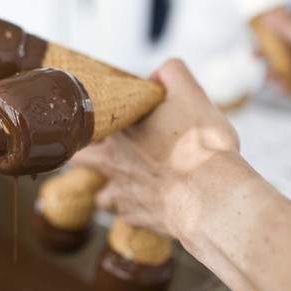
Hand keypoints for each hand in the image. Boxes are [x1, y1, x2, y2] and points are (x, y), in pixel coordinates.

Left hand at [72, 59, 238, 237]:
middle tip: (91, 155)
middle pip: (79, 161)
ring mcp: (121, 193)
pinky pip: (127, 214)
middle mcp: (111, 162)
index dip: (89, 123)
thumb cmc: (200, 145)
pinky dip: (137, 210)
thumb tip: (156, 74)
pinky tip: (152, 204)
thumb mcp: (191, 95)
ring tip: (127, 185)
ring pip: (101, 195)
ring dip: (109, 191)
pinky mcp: (135, 217)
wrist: (210, 195)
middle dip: (83, 158)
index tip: (94, 123)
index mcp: (118, 130)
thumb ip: (172, 74)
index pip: (85, 124)